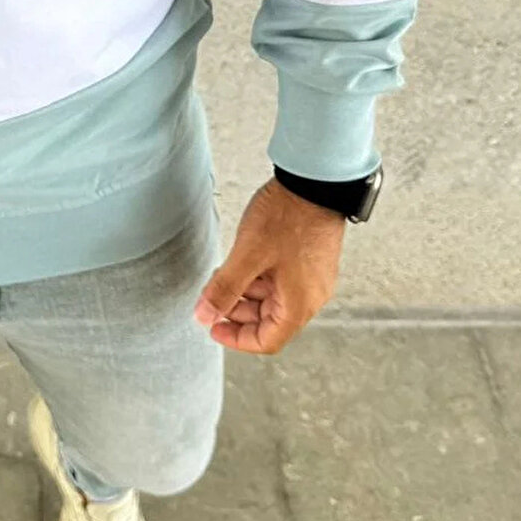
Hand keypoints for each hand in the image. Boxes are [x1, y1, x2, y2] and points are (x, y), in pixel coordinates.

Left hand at [193, 178, 344, 355]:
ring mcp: (312, 277)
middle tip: (212, 296)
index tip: (213, 326)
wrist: (316, 180)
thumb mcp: (248, 255)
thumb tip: (204, 316)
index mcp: (299, 304)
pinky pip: (281, 280)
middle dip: (237, 312)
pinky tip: (241, 261)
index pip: (267, 340)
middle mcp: (310, 296)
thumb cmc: (288, 216)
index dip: (236, 338)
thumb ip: (224, 289)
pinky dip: (258, 277)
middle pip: (269, 321)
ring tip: (222, 274)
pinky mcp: (309, 260)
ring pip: (273, 299)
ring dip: (245, 293)